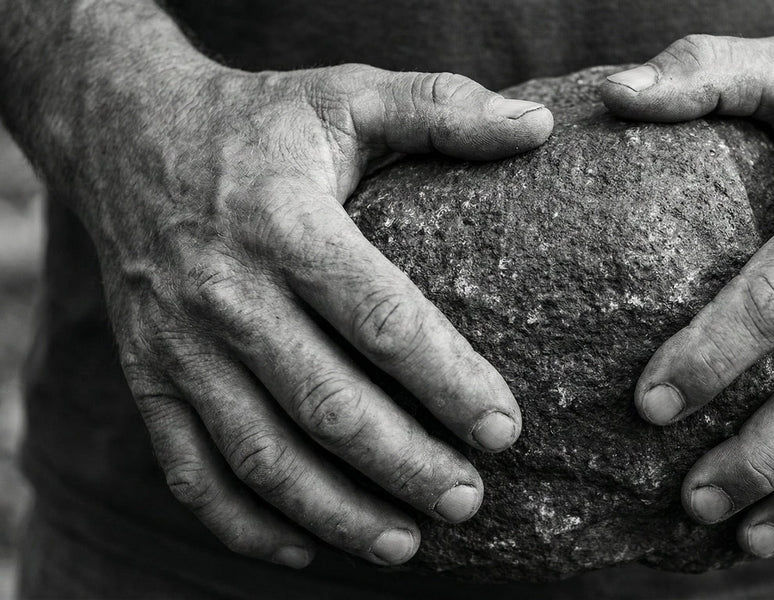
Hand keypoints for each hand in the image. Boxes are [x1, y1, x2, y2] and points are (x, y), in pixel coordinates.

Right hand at [81, 64, 551, 567]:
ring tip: (406, 544)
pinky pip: (189, 469)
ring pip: (260, 454)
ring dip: (334, 511)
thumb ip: (444, 106)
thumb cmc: (261, 122)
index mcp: (285, 222)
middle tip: (469, 501)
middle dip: (403, 464)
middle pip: (325, 403)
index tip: (504, 430)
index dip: (447, 379)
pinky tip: (303, 549)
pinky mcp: (146, 377)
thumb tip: (539, 125)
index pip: (379, 317)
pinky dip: (242, 523)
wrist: (125, 134)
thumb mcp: (350, 92)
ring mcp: (178, 345)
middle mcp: (226, 292)